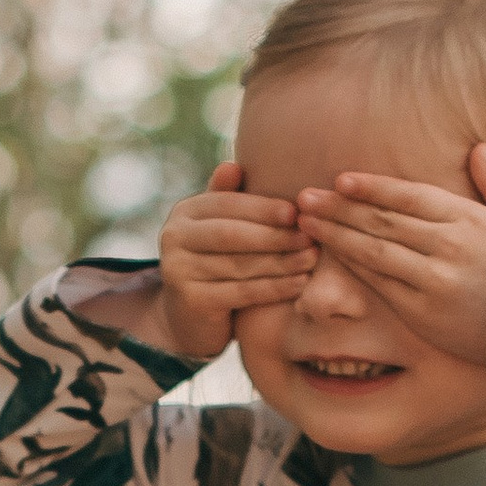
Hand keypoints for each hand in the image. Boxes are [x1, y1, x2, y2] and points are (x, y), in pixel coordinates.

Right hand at [154, 164, 316, 361]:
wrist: (190, 320)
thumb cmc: (214, 266)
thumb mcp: (218, 229)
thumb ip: (227, 199)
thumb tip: (233, 166)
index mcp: (184, 212)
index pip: (228, 205)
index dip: (264, 208)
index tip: (298, 212)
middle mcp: (173, 237)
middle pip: (233, 234)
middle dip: (275, 235)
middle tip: (310, 237)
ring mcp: (178, 270)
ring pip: (240, 264)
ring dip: (281, 262)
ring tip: (311, 259)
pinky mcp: (191, 301)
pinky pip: (242, 291)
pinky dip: (274, 287)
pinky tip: (299, 283)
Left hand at [295, 142, 485, 369]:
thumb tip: (479, 148)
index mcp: (469, 218)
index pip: (409, 196)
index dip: (372, 187)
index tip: (341, 180)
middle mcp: (448, 244)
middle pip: (383, 220)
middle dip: (340, 207)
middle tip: (305, 198)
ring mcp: (434, 279)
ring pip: (375, 250)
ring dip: (336, 234)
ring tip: (306, 222)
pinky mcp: (425, 312)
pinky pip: (381, 285)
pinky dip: (353, 268)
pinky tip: (330, 256)